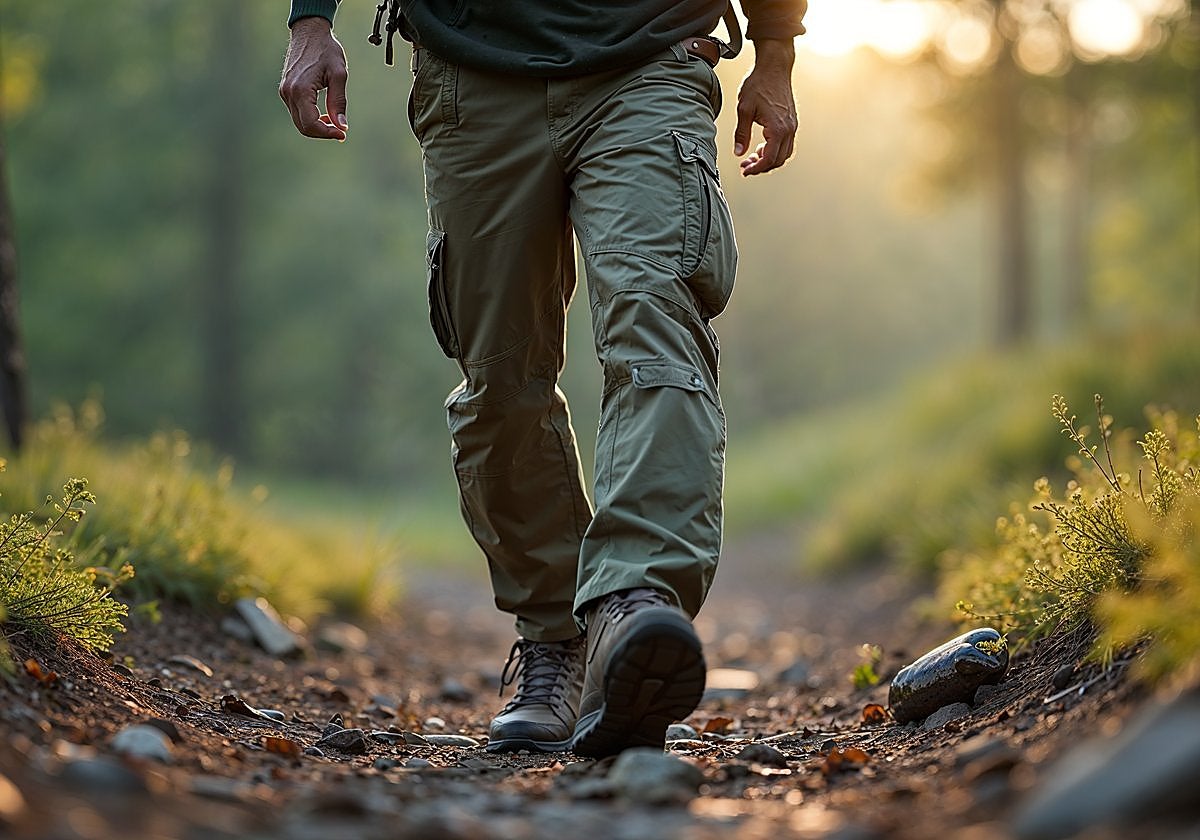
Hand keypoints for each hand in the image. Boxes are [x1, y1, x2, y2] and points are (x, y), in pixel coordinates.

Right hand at [279, 17, 348, 140]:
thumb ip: (338, 101)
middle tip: (341, 130)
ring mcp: (285, 92)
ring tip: (334, 119)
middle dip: (323, 132)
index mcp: (300, 90)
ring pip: (300, 122)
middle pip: (304, 127)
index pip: (311, 124)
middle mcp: (288, 93)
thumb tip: (342, 126)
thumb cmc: (326, 49)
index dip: (327, 133)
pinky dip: (311, 118)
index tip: (343, 133)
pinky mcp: (285, 90)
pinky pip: (297, 113)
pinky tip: (324, 114)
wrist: (309, 32)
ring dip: (317, 126)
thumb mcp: (339, 74)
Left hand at [733, 39, 797, 175]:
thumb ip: (741, 133)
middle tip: (746, 165)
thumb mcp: (744, 109)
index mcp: (777, 129)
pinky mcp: (791, 121)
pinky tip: (762, 145)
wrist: (774, 66)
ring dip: (769, 159)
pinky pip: (786, 143)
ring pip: (784, 153)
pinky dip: (775, 150)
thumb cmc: (759, 84)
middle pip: (778, 160)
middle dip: (761, 166)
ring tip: (753, 156)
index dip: (756, 169)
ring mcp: (792, 125)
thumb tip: (739, 152)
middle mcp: (788, 129)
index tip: (745, 170)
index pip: (769, 159)